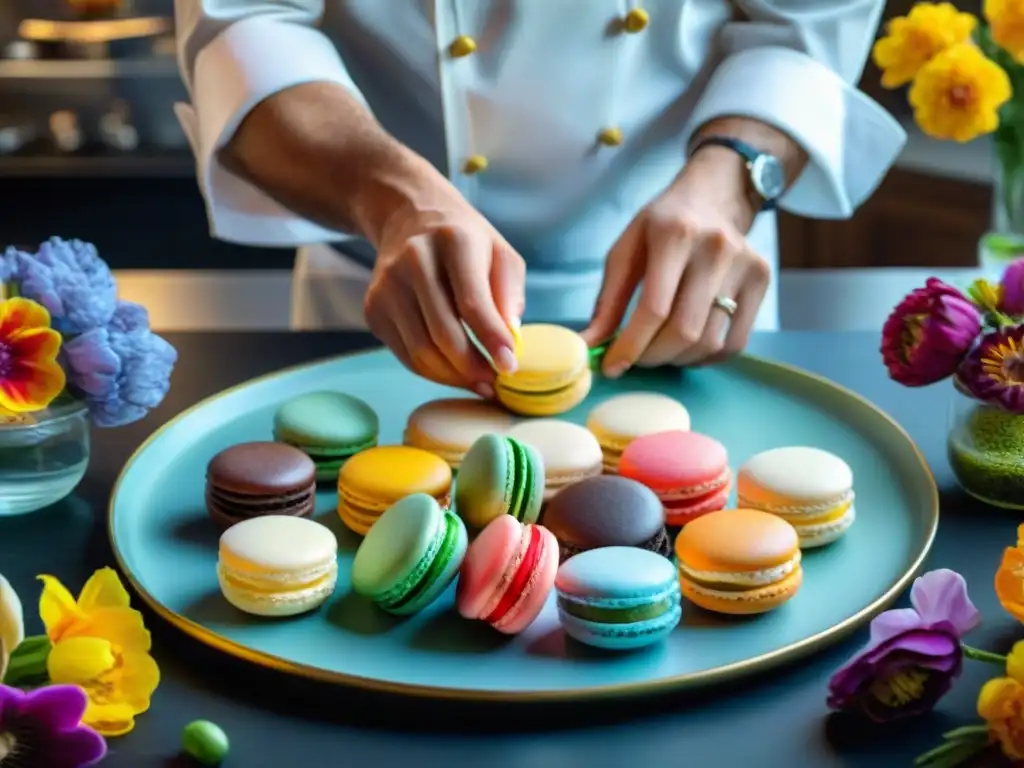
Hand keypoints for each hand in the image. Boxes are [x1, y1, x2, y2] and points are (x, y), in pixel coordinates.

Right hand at [364, 176, 524, 397]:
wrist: (409, 217)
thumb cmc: (464, 241)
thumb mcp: (500, 253)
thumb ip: (509, 293)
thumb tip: (509, 339)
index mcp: (453, 241)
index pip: (472, 301)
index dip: (491, 339)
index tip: (510, 366)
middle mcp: (413, 260)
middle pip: (442, 333)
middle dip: (471, 367)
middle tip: (493, 382)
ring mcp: (387, 286)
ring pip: (421, 352)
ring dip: (453, 376)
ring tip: (478, 381)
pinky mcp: (372, 309)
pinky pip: (405, 355)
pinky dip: (432, 372)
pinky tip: (453, 371)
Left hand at [581, 149, 770, 375]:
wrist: (714, 196)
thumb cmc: (663, 226)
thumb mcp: (627, 249)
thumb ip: (608, 300)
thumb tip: (589, 345)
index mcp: (674, 234)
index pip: (654, 308)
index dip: (630, 346)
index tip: (612, 367)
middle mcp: (715, 248)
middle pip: (684, 331)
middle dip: (652, 357)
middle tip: (636, 358)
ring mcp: (745, 264)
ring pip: (710, 342)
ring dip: (677, 359)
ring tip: (660, 350)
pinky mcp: (762, 280)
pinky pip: (735, 342)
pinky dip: (706, 357)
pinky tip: (688, 348)